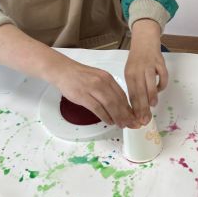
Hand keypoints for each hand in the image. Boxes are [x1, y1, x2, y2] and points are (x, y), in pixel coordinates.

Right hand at [0, 24, 138, 126]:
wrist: (63, 71)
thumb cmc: (80, 76)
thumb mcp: (98, 78)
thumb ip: (108, 90)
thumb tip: (118, 105)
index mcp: (108, 78)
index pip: (122, 95)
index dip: (130, 107)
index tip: (135, 116)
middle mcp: (102, 82)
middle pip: (118, 101)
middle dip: (127, 114)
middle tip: (132, 124)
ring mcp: (92, 88)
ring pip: (110, 105)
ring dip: (117, 117)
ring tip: (122, 125)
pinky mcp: (83, 95)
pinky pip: (97, 108)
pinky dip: (104, 116)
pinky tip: (109, 122)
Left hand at [125, 19, 167, 125]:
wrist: (145, 39)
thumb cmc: (137, 59)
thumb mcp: (131, 72)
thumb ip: (134, 87)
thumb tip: (138, 107)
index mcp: (129, 74)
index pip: (132, 95)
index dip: (135, 109)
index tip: (137, 120)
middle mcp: (138, 70)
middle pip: (140, 92)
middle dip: (143, 108)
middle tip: (145, 119)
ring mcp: (149, 66)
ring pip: (150, 85)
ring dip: (152, 96)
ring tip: (153, 105)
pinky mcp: (160, 62)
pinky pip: (163, 76)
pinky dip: (162, 84)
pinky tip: (159, 89)